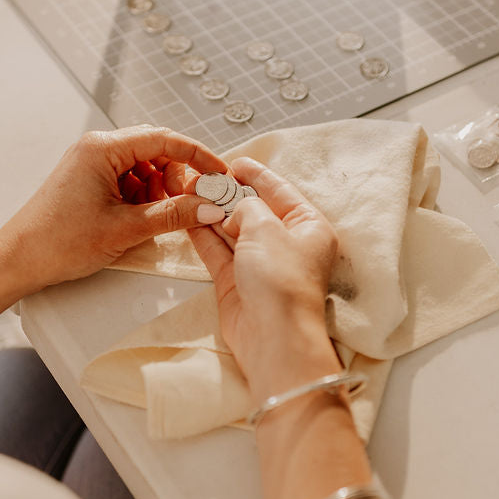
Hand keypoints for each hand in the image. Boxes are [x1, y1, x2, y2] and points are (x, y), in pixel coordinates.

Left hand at [0, 126, 229, 295]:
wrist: (18, 261)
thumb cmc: (59, 241)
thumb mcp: (126, 228)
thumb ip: (173, 214)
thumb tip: (210, 206)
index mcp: (103, 147)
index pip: (165, 139)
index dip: (198, 156)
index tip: (220, 174)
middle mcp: (97, 147)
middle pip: (156, 150)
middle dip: (179, 176)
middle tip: (193, 203)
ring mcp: (91, 163)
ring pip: (144, 167)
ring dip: (161, 189)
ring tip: (163, 217)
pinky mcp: (89, 181)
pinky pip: (129, 180)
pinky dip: (145, 197)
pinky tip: (145, 218)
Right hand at [189, 158, 341, 401]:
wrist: (272, 336)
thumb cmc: (281, 280)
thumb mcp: (266, 227)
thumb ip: (248, 207)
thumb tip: (235, 208)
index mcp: (309, 227)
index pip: (281, 192)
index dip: (257, 175)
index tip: (235, 162)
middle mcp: (287, 245)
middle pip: (256, 210)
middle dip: (230, 193)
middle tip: (205, 176)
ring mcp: (261, 264)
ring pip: (233, 230)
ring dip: (213, 212)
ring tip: (191, 191)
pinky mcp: (238, 282)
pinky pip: (219, 251)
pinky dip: (204, 234)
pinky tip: (189, 216)